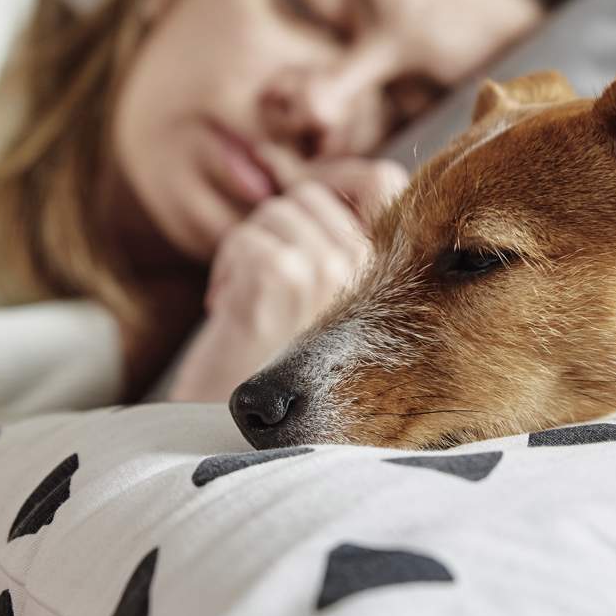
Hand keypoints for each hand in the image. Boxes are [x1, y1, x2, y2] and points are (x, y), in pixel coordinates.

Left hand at [168, 157, 407, 401]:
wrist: (241, 437)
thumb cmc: (279, 367)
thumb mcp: (325, 299)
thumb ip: (339, 243)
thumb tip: (326, 180)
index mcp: (389, 273)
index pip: (381, 178)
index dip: (336, 181)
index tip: (300, 225)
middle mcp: (370, 269)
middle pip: (312, 193)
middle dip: (275, 232)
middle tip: (266, 286)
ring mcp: (328, 273)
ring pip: (276, 212)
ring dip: (248, 253)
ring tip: (251, 302)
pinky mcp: (282, 279)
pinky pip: (247, 236)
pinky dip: (226, 269)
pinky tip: (231, 312)